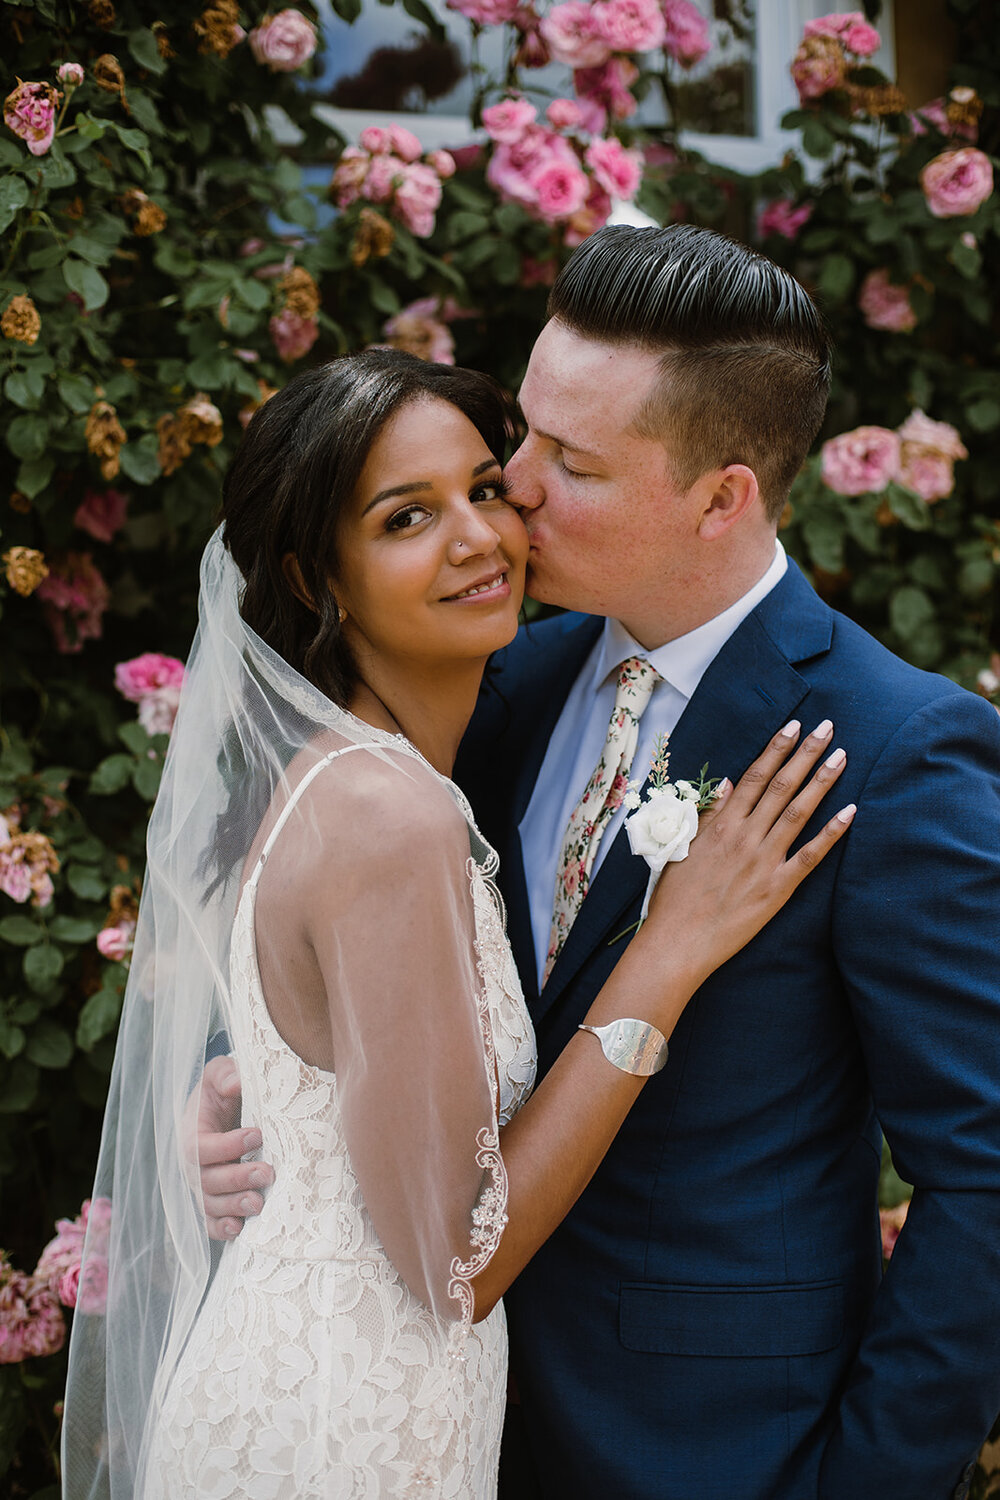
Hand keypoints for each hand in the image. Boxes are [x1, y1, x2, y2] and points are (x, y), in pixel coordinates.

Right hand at [181, 1055, 272, 1240]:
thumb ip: (226, 1074)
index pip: (202, 1146)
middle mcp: (193, 1165)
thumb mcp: (222, 1073)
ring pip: (210, 1205)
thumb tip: (235, 1084)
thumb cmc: (225, 1090)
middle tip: (268, 1173)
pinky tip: (240, 1229)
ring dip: (234, 1206)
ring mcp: (203, 1186)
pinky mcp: (215, 1202)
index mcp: (191, 1133)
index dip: (227, 1145)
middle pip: (207, 1180)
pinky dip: (222, 1229)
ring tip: (259, 1203)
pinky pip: (211, 1223)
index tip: (257, 1134)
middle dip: (237, 1179)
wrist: (229, 1109)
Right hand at [647, 718, 853, 980]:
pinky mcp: (778, 888)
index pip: (753, 776)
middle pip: (781, 785)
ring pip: (798, 811)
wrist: (677, 941)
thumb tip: (728, 784)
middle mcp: (744, 836)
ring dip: (821, 781)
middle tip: (827, 727)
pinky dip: (832, 832)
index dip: (776, 749)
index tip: (793, 726)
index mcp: (720, 825)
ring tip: (842, 756)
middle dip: (805, 753)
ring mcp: (763, 860)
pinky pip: (811, 855)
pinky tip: (850, 811)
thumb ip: (709, 814)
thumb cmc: (674, 897)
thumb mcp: (683, 846)